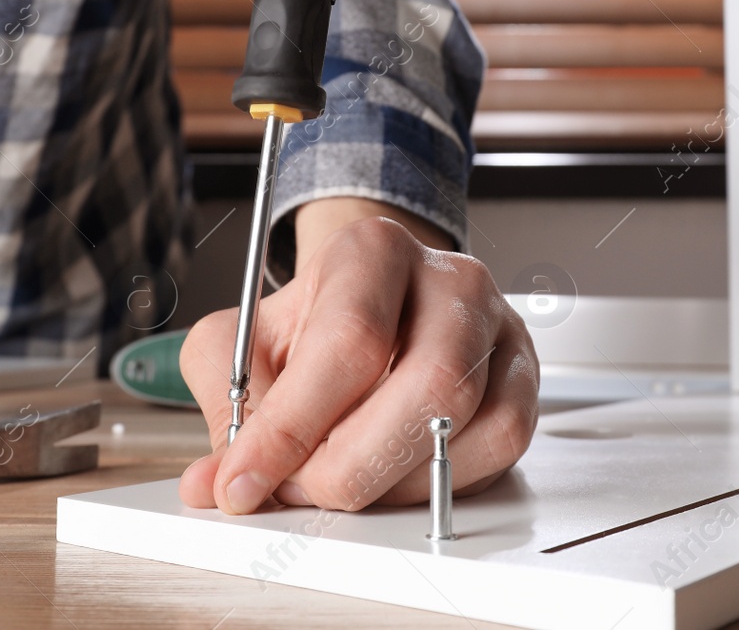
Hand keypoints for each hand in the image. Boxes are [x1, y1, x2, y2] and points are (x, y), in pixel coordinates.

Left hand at [176, 207, 539, 514]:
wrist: (376, 299)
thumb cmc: (314, 322)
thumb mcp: (246, 341)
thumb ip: (225, 403)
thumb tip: (214, 481)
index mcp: (373, 250)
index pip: (348, 342)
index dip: (293, 426)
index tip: (245, 480)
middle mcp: (449, 278)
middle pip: (426, 385)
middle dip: (349, 463)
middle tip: (300, 489)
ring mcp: (497, 325)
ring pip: (465, 421)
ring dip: (392, 478)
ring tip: (341, 479)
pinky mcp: (523, 375)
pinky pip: (501, 442)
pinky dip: (440, 480)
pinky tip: (394, 473)